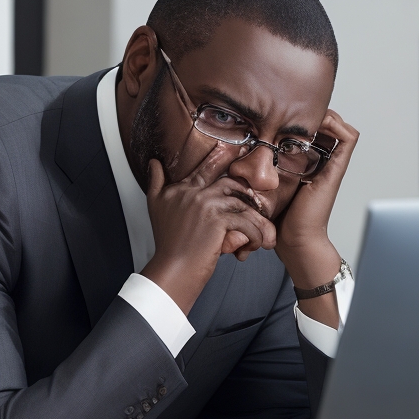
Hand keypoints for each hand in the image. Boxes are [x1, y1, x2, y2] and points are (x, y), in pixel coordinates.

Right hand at [142, 143, 276, 313]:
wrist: (172, 268)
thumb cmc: (168, 244)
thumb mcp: (155, 206)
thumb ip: (156, 181)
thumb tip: (154, 162)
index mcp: (180, 189)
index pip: (205, 168)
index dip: (221, 157)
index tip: (236, 149)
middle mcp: (193, 193)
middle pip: (230, 182)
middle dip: (249, 187)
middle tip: (263, 191)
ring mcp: (205, 205)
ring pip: (242, 204)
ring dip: (256, 219)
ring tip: (264, 233)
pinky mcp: (217, 221)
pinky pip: (246, 222)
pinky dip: (255, 235)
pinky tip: (257, 244)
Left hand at [275, 109, 358, 325]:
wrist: (294, 241)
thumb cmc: (277, 219)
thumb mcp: (263, 185)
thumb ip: (256, 169)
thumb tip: (231, 154)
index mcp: (306, 165)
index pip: (311, 132)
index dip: (300, 119)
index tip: (279, 115)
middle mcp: (321, 163)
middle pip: (327, 125)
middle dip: (310, 114)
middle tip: (289, 113)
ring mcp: (331, 165)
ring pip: (340, 127)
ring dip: (325, 116)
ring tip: (302, 117)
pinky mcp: (336, 169)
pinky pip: (348, 138)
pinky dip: (336, 125)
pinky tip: (313, 126)